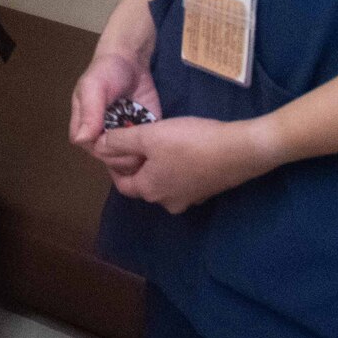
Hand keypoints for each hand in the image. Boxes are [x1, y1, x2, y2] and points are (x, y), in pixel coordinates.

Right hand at [70, 44, 161, 178]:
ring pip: (128, 158)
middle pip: (111, 157)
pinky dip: (151, 151)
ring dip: (139, 156)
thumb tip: (81, 140)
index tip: (118, 144)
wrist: (131, 59)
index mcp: (86, 125)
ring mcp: (123, 135)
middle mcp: (103, 134)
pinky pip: (145, 149)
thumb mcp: (94, 87)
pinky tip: (157, 147)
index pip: (92, 149)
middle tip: (139, 146)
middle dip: (124, 156)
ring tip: (149, 149)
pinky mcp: (142, 132)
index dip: (104, 151)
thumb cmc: (106, 71)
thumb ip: (88, 112)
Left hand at [100, 116, 280, 213]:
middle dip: (137, 163)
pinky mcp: (208, 190)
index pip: (123, 184)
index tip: (114, 146)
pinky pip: (183, 178)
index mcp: (150, 191)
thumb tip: (97, 145)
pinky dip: (176, 165)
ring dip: (157, 163)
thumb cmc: (189, 142)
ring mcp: (190, 198)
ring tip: (158, 140)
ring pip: (164, 180)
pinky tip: (182, 146)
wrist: (240, 149)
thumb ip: (120, 141)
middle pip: (144, 183)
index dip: (114, 166)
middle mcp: (168, 201)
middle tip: (136, 139)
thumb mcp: (149, 136)